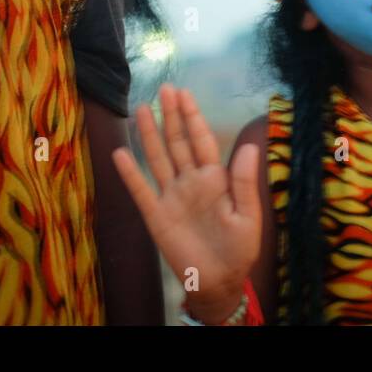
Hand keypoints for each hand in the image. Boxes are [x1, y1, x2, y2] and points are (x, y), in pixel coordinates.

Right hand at [112, 84, 261, 323]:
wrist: (218, 282)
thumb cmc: (239, 250)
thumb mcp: (248, 217)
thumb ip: (246, 182)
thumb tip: (250, 146)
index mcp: (215, 179)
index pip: (202, 141)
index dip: (193, 117)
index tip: (184, 93)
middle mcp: (191, 182)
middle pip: (178, 143)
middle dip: (172, 116)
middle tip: (164, 89)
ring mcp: (172, 197)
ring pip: (159, 159)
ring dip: (150, 135)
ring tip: (141, 108)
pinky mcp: (156, 216)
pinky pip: (141, 191)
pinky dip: (130, 173)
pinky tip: (120, 153)